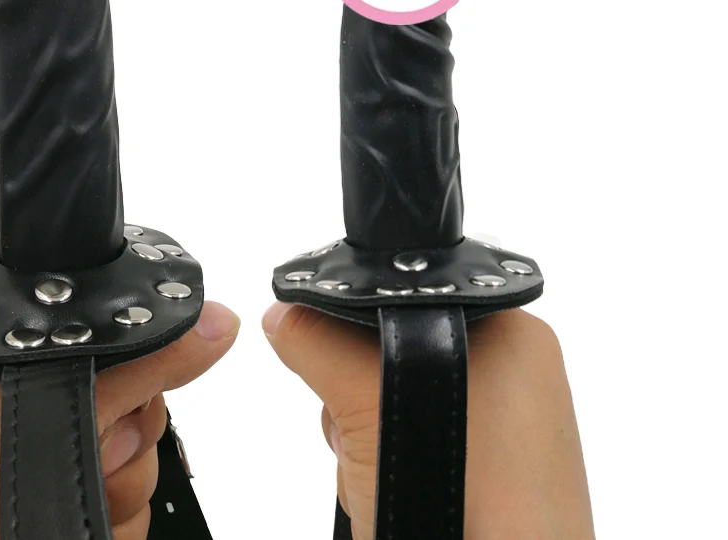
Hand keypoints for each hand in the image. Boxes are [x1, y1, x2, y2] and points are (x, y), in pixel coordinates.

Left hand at [0, 301, 239, 539]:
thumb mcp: (53, 421)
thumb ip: (144, 365)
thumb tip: (217, 321)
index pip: (96, 314)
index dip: (127, 351)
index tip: (121, 393)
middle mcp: (13, 388)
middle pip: (127, 380)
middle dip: (123, 429)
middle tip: (92, 453)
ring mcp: (34, 443)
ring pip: (133, 440)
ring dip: (119, 480)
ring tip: (70, 498)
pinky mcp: (53, 489)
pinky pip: (123, 487)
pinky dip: (112, 511)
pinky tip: (75, 522)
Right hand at [263, 304, 594, 539]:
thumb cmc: (477, 503)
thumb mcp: (368, 402)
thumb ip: (318, 343)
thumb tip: (284, 314)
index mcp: (514, 333)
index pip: (406, 297)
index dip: (356, 329)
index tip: (334, 363)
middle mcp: (517, 374)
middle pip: (393, 352)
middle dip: (359, 397)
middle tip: (368, 435)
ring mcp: (505, 429)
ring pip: (395, 402)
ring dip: (368, 438)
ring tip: (388, 477)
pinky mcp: (489, 472)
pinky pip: (414, 443)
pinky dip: (391, 466)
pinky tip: (398, 494)